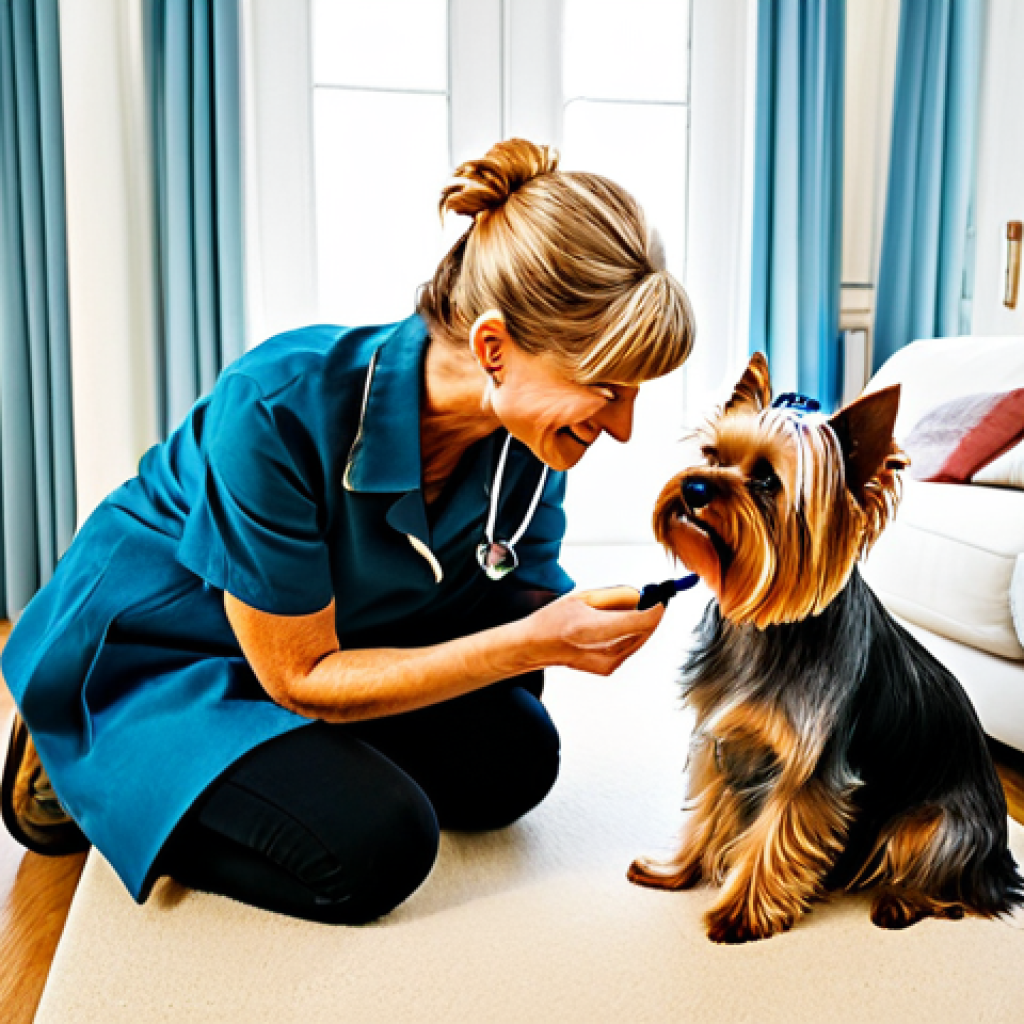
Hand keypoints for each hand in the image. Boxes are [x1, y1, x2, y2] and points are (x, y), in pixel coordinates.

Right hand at [509, 586, 665, 675]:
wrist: (537, 646)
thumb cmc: (554, 620)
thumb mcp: (584, 597)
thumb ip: (616, 596)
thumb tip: (642, 596)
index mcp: (593, 628)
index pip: (641, 620)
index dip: (656, 606)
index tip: (659, 595)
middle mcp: (603, 650)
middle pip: (645, 630)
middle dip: (649, 612)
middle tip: (647, 598)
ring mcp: (607, 663)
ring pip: (640, 638)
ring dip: (639, 623)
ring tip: (618, 612)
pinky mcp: (609, 669)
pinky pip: (630, 647)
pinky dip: (629, 634)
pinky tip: (610, 627)